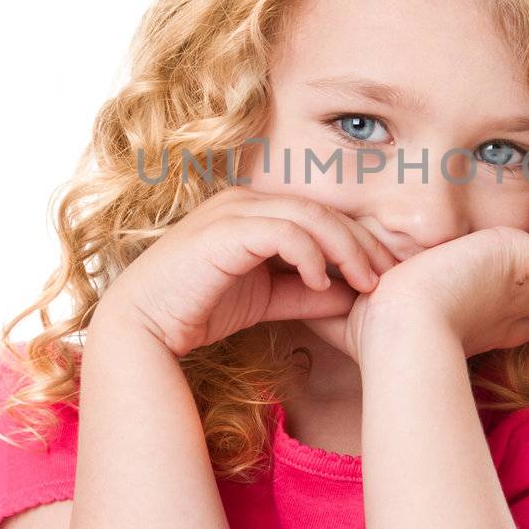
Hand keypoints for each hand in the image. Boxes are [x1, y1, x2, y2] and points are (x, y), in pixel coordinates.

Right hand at [94, 186, 397, 356]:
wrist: (142, 327)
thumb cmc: (197, 310)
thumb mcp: (265, 299)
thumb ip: (304, 292)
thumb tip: (351, 294)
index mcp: (254, 211)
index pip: (320, 215)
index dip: (357, 242)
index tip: (383, 276)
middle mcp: (245, 201)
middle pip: (322, 210)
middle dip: (362, 243)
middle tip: (386, 276)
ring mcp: (234, 211)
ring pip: (309, 216)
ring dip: (345, 249)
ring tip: (365, 282)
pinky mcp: (225, 230)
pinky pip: (284, 231)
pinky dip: (311, 254)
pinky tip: (324, 283)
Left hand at [355, 215, 528, 360]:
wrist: (401, 331)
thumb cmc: (378, 336)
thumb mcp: (358, 315)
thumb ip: (340, 300)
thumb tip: (310, 290)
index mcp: (478, 322)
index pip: (519, 315)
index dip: (519, 301)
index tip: (495, 276)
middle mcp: (507, 308)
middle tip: (522, 246)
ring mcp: (520, 287)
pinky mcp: (524, 262)